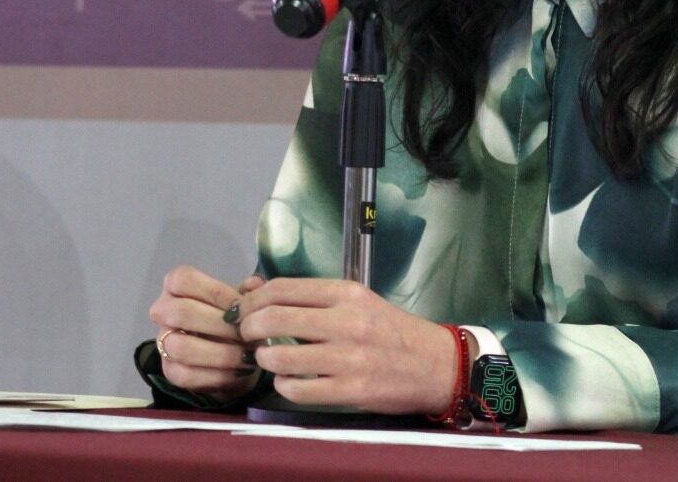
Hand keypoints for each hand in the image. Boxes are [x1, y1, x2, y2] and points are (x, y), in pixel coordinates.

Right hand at [149, 265, 265, 400]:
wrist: (232, 357)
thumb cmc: (232, 320)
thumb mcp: (242, 301)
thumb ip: (248, 292)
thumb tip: (255, 284)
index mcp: (176, 286)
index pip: (184, 280)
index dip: (215, 292)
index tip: (241, 307)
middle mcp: (162, 311)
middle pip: (181, 312)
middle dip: (219, 324)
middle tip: (246, 333)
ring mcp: (163, 343)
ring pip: (181, 347)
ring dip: (220, 352)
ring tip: (247, 354)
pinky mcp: (170, 371)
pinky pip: (187, 374)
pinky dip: (218, 374)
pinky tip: (240, 370)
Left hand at [236, 277, 456, 416]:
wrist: (434, 365)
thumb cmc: (390, 331)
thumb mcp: (355, 302)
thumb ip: (307, 296)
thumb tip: (252, 286)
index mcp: (347, 294)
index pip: (282, 288)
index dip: (252, 300)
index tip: (243, 310)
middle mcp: (347, 322)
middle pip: (274, 319)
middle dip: (249, 328)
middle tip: (248, 336)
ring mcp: (349, 358)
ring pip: (280, 357)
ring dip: (265, 360)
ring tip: (270, 360)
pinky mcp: (351, 390)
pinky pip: (297, 390)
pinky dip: (284, 386)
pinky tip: (289, 381)